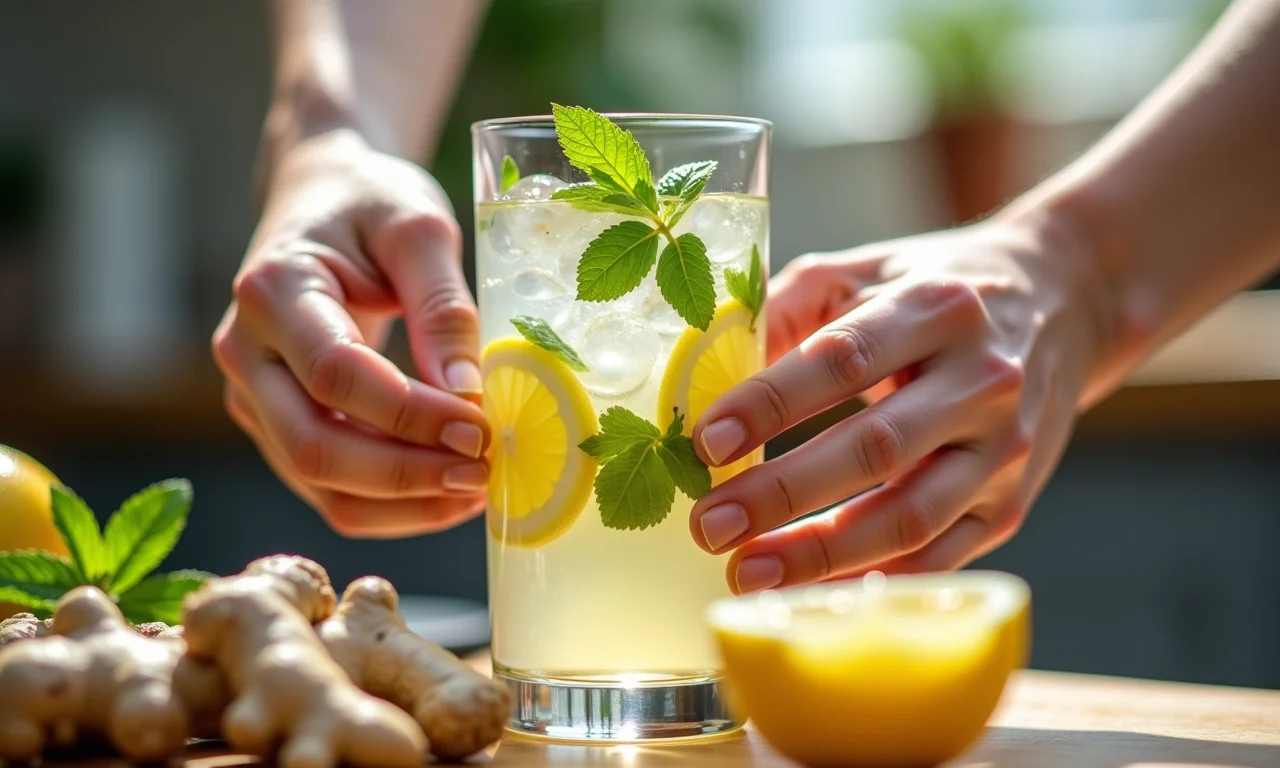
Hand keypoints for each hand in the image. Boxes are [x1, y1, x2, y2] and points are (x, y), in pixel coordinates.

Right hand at [213, 130, 488, 537]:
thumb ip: (442, 307)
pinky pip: (328, 487)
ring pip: (319, 483)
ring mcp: (253, 396)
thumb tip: (466, 394)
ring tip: (477, 489)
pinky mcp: (275, 425)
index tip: (480, 428)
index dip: (411, 415)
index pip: (337, 376)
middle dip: (407, 475)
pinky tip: (447, 491)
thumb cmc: (371, 204)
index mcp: (273, 290)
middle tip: (484, 472)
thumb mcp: (418, 228)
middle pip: (316, 447)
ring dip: (403, 503)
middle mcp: (246, 352)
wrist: (320, 197)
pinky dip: (390, 503)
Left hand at [688, 217, 1101, 590]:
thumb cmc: (933, 289)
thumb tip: (708, 379)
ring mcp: (1005, 449)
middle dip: (782, 495)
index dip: (770, 404)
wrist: (1062, 302)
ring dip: (820, 555)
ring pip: (909, 518)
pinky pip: (937, 557)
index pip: (842, 360)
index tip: (706, 442)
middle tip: (710, 525)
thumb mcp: (862, 271)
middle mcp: (982, 380)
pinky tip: (809, 588)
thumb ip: (783, 309)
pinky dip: (870, 578)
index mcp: (935, 309)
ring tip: (746, 572)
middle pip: (875, 449)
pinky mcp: (1011, 503)